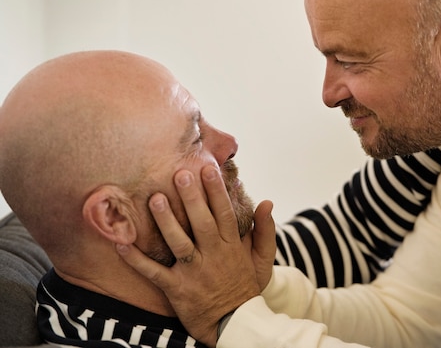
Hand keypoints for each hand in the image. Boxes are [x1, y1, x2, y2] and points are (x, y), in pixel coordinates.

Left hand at [117, 165, 273, 346]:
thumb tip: (267, 202)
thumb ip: (265, 230)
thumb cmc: (246, 286)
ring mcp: (194, 272)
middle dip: (191, 198)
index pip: (224, 213)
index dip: (216, 191)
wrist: (234, 324)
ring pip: (179, 243)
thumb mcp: (263, 260)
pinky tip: (121, 244)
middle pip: (201, 223)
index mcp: (232, 245)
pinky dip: (137, 260)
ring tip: (155, 199)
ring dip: (166, 221)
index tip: (208, 168)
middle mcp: (213, 255)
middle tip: (180, 174)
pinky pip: (154, 273)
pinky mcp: (177, 289)